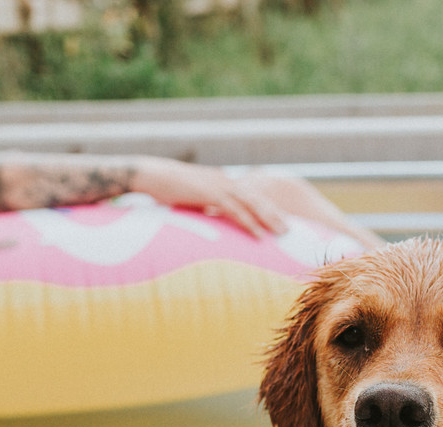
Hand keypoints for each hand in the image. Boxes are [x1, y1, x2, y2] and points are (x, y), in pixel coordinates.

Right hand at [128, 157, 289, 236]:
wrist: (152, 175)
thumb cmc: (168, 187)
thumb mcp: (192, 195)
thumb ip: (205, 204)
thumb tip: (211, 215)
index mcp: (222, 181)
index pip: (250, 194)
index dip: (266, 207)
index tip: (279, 220)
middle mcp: (225, 181)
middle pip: (257, 198)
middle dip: (275, 214)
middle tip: (290, 230)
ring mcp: (218, 186)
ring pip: (251, 203)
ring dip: (268, 219)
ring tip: (282, 233)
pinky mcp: (210, 194)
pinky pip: (234, 211)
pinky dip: (248, 223)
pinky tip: (259, 235)